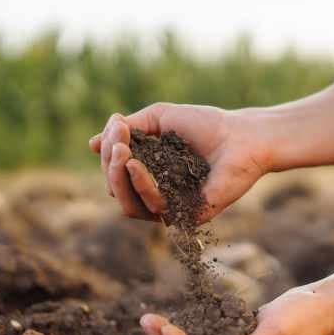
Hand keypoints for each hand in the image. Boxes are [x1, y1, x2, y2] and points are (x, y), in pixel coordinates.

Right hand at [88, 104, 269, 222]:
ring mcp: (171, 207)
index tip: (117, 127)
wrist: (241, 136)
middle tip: (117, 143)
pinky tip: (137, 165)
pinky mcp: (186, 216)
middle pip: (117, 190)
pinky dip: (141, 185)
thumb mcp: (158, 118)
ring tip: (123, 152)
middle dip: (110, 166)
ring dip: (119, 178)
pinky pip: (153, 208)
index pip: (116, 172)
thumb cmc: (204, 124)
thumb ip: (126, 130)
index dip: (109, 153)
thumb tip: (92, 144)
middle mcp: (157, 193)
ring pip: (128, 205)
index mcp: (149, 172)